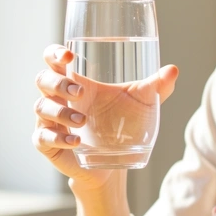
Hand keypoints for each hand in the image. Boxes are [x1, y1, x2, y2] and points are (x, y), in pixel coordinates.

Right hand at [32, 44, 178, 195]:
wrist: (115, 161)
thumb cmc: (123, 124)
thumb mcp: (141, 103)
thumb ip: (156, 87)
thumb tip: (173, 70)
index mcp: (76, 81)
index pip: (53, 59)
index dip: (54, 54)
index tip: (68, 56)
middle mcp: (59, 98)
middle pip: (42, 79)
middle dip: (57, 83)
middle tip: (79, 91)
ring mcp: (51, 120)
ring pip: (42, 107)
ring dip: (61, 111)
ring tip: (82, 121)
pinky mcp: (48, 143)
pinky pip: (42, 137)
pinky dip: (57, 137)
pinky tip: (75, 141)